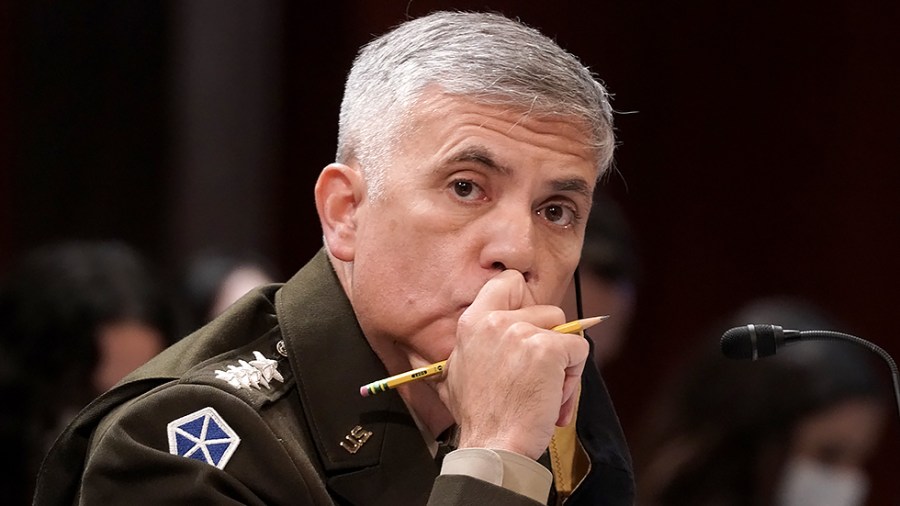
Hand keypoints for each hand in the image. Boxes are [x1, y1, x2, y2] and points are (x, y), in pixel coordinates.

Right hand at [440, 270, 589, 459]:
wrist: (493, 445)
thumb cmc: (479, 416)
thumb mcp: (450, 376)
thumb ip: (451, 354)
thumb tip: (410, 353)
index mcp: (473, 322)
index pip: (508, 281)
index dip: (526, 301)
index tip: (530, 326)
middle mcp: (496, 321)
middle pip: (547, 311)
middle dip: (550, 343)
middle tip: (538, 378)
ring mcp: (522, 333)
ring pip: (566, 331)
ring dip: (564, 363)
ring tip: (547, 393)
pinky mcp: (547, 349)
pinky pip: (578, 349)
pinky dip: (574, 377)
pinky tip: (555, 400)